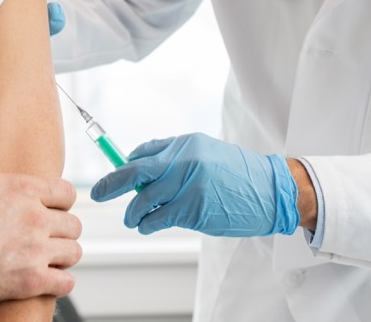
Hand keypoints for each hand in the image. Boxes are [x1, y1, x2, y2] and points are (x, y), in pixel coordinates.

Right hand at [0, 95, 82, 302]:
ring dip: (63, 254)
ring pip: (73, 252)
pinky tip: (47, 279)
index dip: (60, 200)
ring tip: (48, 257)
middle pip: (73, 223)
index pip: (67, 192)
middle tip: (48, 235)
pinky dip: (59, 282)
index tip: (49, 207)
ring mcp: (35, 251)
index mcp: (23, 188)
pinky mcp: (29, 281)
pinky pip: (64, 283)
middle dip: (62, 229)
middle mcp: (35, 217)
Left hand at [89, 132, 298, 236]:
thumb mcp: (207, 153)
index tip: (113, 176)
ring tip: (132, 218)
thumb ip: (176, 157)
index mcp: (186, 144)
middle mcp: (185, 161)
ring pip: (144, 199)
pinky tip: (145, 226)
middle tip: (98, 193)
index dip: (124, 166)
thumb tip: (140, 165)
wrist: (272, 190)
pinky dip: (147, 224)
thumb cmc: (238, 174)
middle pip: (136, 172)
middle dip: (112, 183)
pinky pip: (159, 217)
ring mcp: (189, 185)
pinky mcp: (194, 209)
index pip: (143, 153)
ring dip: (132, 211)